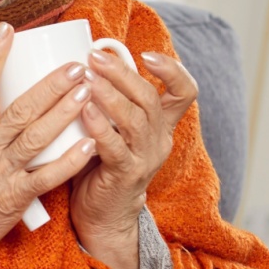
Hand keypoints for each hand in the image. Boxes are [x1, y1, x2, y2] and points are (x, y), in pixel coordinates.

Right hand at [0, 22, 98, 268]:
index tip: (9, 29)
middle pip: (19, 109)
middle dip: (51, 85)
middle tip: (77, 66)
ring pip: (37, 137)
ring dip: (65, 112)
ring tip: (87, 92)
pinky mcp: (12, 199)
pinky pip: (46, 176)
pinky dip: (69, 160)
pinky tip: (89, 144)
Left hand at [68, 49, 198, 268]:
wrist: (103, 215)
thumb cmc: (102, 163)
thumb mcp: (116, 128)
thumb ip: (112, 100)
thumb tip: (87, 60)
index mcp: (160, 125)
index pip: (184, 92)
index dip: (172, 70)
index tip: (146, 54)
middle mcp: (158, 139)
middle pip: (151, 98)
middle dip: (123, 73)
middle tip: (95, 57)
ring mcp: (145, 158)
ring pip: (136, 120)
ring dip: (111, 95)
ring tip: (88, 78)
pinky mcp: (125, 175)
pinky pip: (115, 147)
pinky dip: (100, 126)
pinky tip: (84, 110)